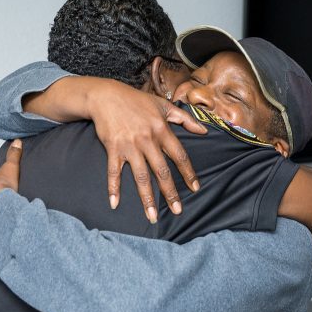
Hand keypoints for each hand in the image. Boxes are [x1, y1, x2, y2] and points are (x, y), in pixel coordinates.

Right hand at [87, 80, 205, 222]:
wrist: (106, 96)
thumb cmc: (136, 101)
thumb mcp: (163, 105)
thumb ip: (185, 119)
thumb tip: (205, 130)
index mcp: (162, 130)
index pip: (179, 155)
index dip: (188, 173)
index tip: (195, 189)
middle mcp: (147, 140)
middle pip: (162, 171)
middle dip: (170, 193)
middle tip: (177, 211)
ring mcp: (129, 146)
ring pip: (140, 176)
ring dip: (146, 198)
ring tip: (152, 216)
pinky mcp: (113, 149)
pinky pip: (114, 172)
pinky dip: (113, 188)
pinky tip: (115, 204)